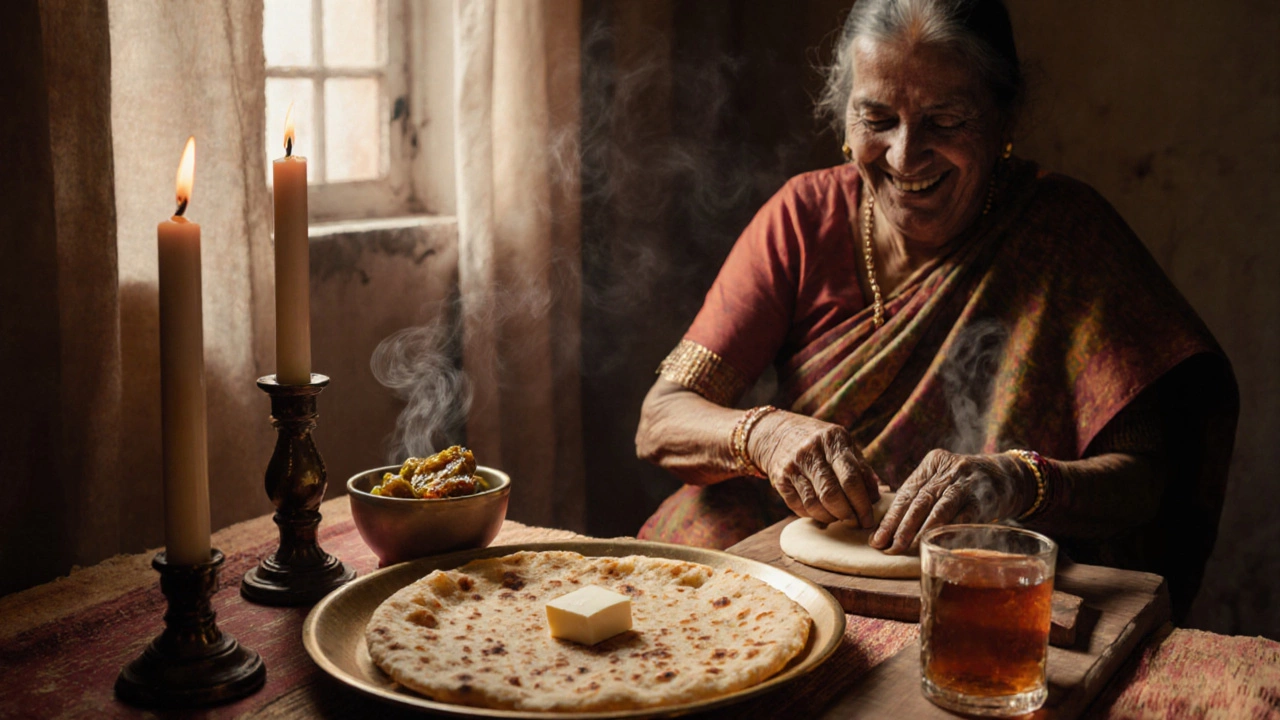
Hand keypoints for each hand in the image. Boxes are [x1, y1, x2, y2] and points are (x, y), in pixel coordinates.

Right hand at [747, 411, 881, 526]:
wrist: (778, 432)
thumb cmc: (822, 444)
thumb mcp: (843, 445)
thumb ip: (861, 469)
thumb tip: (876, 498)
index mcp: (833, 440)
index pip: (851, 478)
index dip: (862, 504)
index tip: (869, 519)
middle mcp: (810, 451)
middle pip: (832, 494)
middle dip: (848, 515)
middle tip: (856, 523)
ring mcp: (793, 466)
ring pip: (815, 504)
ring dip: (831, 518)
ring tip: (840, 517)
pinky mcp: (780, 480)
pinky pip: (799, 507)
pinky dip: (814, 515)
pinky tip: (823, 512)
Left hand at [870, 449, 1032, 553]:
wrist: (1010, 476)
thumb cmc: (967, 485)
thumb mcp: (943, 479)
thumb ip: (921, 496)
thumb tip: (889, 528)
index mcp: (933, 464)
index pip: (906, 493)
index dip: (890, 518)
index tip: (875, 539)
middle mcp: (948, 470)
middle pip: (918, 500)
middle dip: (900, 526)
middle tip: (887, 547)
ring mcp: (967, 483)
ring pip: (938, 508)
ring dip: (920, 530)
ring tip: (905, 547)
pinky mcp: (984, 499)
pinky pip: (964, 517)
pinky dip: (949, 531)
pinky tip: (936, 543)